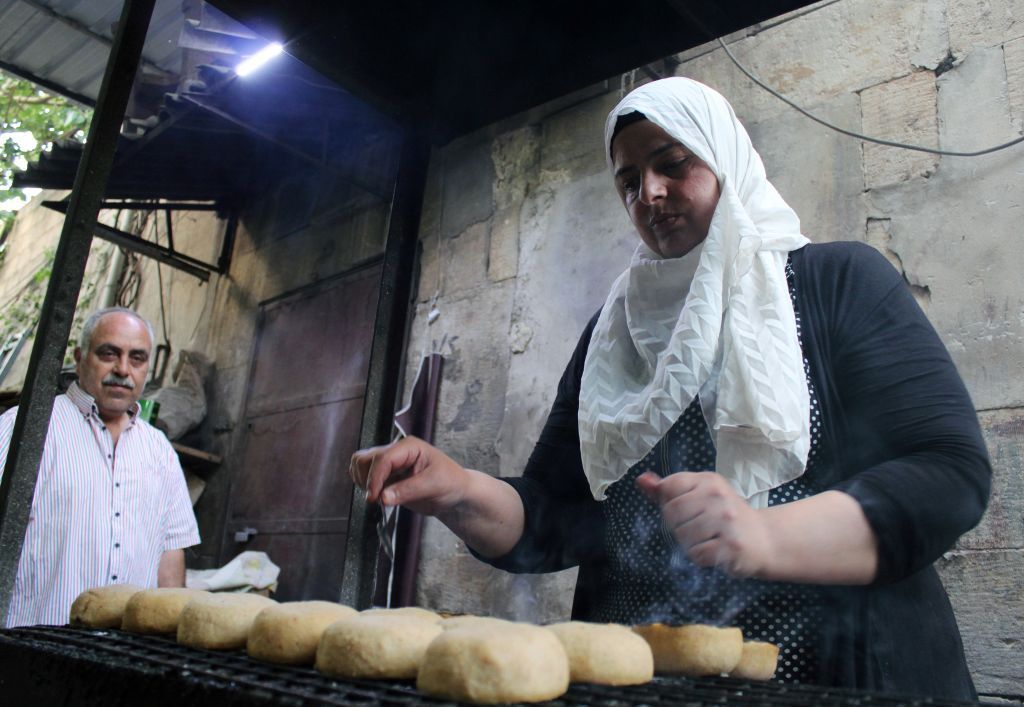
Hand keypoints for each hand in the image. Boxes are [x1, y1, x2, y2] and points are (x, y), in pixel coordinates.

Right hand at [349, 436, 469, 515]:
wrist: (454, 494)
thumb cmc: (450, 483)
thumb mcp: (433, 485)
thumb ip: (407, 490)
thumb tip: (383, 497)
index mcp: (409, 447)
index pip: (383, 458)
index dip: (375, 478)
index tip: (374, 496)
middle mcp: (396, 452)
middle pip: (366, 459)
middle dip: (367, 479)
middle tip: (376, 498)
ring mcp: (389, 464)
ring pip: (361, 465)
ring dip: (363, 482)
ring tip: (378, 497)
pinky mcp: (386, 476)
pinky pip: (364, 476)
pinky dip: (365, 486)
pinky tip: (377, 496)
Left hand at [635, 471, 772, 577]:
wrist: (765, 540)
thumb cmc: (725, 517)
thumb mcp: (699, 495)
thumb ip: (668, 489)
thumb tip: (641, 480)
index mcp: (709, 481)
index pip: (668, 487)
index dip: (670, 503)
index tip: (688, 509)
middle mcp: (718, 497)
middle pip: (671, 513)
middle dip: (679, 526)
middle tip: (700, 528)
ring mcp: (726, 522)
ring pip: (682, 536)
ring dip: (691, 543)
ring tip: (709, 539)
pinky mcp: (731, 546)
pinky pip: (696, 554)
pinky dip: (701, 557)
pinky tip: (715, 551)